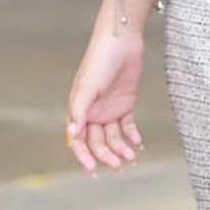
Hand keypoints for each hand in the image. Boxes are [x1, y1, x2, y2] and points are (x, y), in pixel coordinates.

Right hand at [65, 24, 144, 174]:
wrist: (122, 41)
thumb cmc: (99, 60)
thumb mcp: (87, 86)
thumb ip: (79, 110)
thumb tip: (72, 135)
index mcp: (79, 110)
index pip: (78, 140)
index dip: (83, 156)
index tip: (92, 169)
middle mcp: (93, 113)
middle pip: (97, 142)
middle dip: (107, 155)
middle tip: (119, 163)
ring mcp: (109, 109)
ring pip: (113, 138)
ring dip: (121, 149)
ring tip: (131, 156)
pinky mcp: (126, 104)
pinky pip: (127, 127)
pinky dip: (132, 137)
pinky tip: (138, 144)